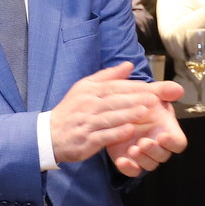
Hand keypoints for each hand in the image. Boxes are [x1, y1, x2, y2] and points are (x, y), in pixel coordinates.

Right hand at [51, 63, 167, 162]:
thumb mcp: (85, 88)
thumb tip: (129, 65)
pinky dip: (117, 133)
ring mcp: (86, 123)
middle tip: (155, 99)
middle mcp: (87, 106)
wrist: (49, 135)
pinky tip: (130, 131)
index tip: (153, 88)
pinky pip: (103, 136)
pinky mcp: (86, 140)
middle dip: (135, 99)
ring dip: (128, 115)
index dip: (134, 87)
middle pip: (114, 101)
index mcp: (89, 91)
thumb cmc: (72, 110)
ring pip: (109, 118)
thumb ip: (108, 76)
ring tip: (145, 112)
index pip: (114, 87)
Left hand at [100, 80, 188, 175]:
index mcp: (168, 131)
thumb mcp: (150, 93)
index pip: (178, 143)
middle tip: (144, 143)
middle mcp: (158, 145)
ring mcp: (145, 155)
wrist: (119, 109)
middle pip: (163, 155)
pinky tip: (121, 160)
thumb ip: (164, 91)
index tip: (162, 136)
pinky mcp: (130, 161)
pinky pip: (133, 170)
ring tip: (132, 149)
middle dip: (154, 151)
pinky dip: (128, 168)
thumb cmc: (140, 102)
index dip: (173, 142)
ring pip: (150, 164)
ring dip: (142, 159)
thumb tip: (179, 90)